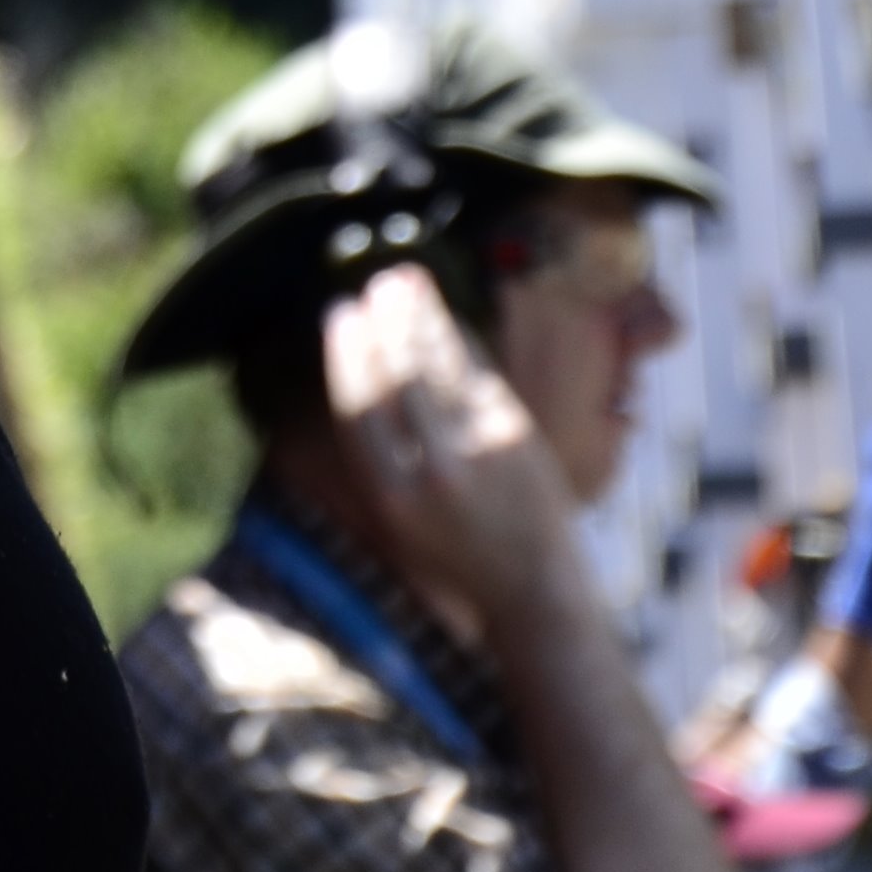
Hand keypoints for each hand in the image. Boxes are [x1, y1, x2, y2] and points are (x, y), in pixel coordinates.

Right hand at [324, 265, 585, 634]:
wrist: (532, 589)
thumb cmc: (458, 554)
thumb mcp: (399, 521)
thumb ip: (380, 456)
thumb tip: (363, 374)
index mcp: (388, 496)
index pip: (357, 406)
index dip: (345, 353)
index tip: (338, 314)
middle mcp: (427, 471)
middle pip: (396, 376)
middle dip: (382, 322)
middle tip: (374, 286)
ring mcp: (474, 449)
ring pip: (437, 365)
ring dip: (419, 316)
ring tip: (406, 282)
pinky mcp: (513, 434)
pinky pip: (477, 373)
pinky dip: (459, 339)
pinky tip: (447, 317)